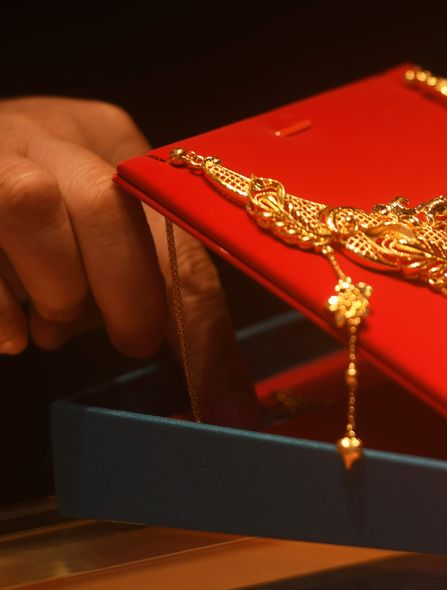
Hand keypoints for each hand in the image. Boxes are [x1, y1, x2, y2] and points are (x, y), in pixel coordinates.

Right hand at [0, 96, 255, 425]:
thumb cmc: (44, 223)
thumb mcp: (106, 239)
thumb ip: (160, 289)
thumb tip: (220, 392)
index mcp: (111, 139)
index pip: (172, 216)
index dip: (196, 304)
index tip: (217, 387)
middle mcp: (47, 133)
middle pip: (100, 198)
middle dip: (127, 284)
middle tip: (134, 342)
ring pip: (28, 204)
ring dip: (55, 286)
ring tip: (55, 326)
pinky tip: (13, 336)